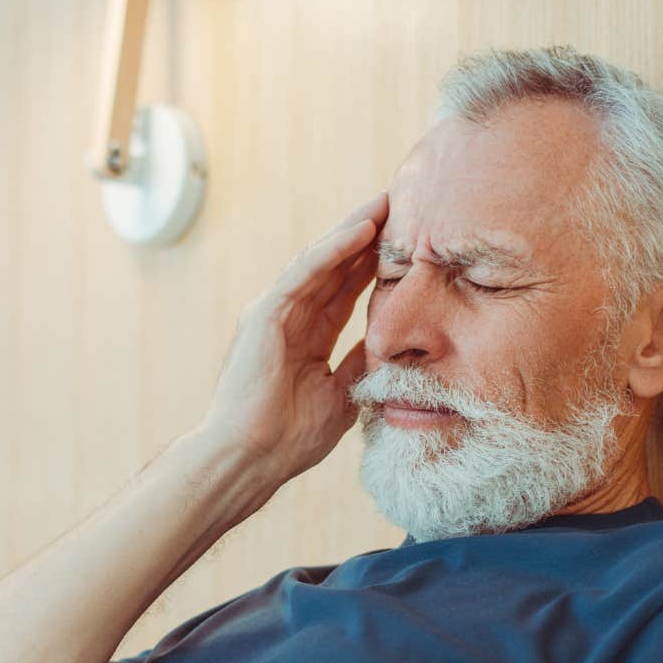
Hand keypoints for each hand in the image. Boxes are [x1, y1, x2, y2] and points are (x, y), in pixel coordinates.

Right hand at [195, 192, 387, 484]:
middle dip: (366, 235)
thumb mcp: (343, 394)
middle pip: (334, 266)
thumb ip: (359, 364)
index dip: (373, 263)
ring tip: (385, 203)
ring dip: (353, 230)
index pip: (345, 289)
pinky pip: (303, 272)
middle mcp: (288, 317)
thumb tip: (390, 344)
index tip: (410, 241)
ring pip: (320, 259)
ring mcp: (274, 313)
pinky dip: (332, 250)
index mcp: (306, 337)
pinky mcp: (265, 314)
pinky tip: (361, 230)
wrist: (253, 459)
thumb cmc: (289, 438)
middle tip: (400, 202)